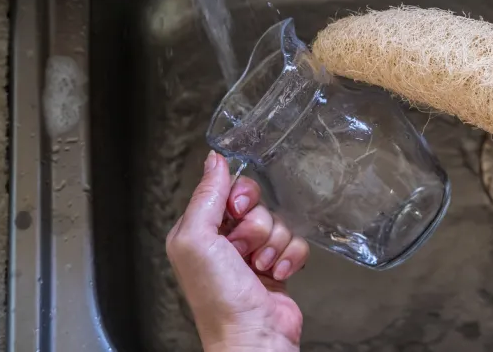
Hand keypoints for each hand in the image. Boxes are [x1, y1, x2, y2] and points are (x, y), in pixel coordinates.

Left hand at [166, 151, 309, 351]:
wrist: (254, 338)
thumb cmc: (219, 299)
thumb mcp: (197, 240)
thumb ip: (206, 196)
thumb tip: (214, 159)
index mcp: (199, 231)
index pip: (226, 189)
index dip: (238, 197)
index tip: (237, 212)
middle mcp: (225, 242)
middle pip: (256, 205)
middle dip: (257, 225)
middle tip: (245, 248)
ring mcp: (254, 254)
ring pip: (278, 222)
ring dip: (273, 245)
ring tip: (259, 268)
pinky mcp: (279, 265)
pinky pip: (296, 241)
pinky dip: (290, 257)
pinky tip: (278, 273)